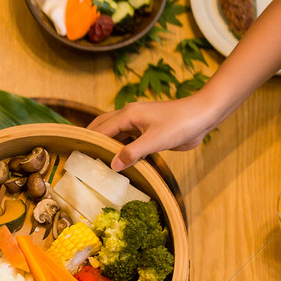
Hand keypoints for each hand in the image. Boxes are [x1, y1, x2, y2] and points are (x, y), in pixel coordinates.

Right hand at [89, 98, 213, 170]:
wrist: (203, 116)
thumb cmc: (180, 123)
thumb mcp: (154, 140)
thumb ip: (133, 153)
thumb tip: (113, 165)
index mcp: (128, 114)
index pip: (101, 129)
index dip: (89, 142)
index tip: (77, 155)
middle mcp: (130, 116)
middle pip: (104, 127)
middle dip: (93, 139)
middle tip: (81, 156)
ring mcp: (140, 124)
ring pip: (117, 134)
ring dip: (107, 146)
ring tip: (95, 161)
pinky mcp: (149, 132)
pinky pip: (129, 140)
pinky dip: (121, 150)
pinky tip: (119, 162)